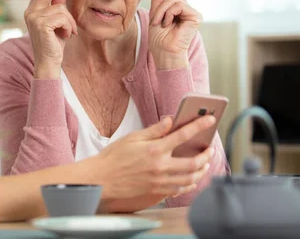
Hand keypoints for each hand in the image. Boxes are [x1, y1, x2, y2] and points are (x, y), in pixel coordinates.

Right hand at [24, 0, 76, 78]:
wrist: (48, 62)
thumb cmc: (54, 43)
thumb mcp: (57, 21)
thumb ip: (57, 4)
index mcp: (32, 9)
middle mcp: (30, 11)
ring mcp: (34, 17)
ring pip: (61, 7)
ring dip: (70, 20)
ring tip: (68, 31)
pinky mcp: (41, 23)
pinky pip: (63, 16)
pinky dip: (69, 26)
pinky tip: (66, 35)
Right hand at [89, 115, 215, 199]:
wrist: (102, 179)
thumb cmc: (114, 157)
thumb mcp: (132, 138)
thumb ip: (154, 130)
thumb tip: (170, 120)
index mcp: (155, 149)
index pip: (183, 135)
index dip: (199, 125)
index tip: (210, 120)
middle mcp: (160, 166)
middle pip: (194, 162)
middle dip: (206, 155)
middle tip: (209, 149)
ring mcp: (160, 181)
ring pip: (190, 178)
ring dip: (201, 170)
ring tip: (204, 163)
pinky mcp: (157, 192)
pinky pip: (180, 189)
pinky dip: (189, 184)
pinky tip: (191, 179)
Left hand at [148, 0, 201, 69]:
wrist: (165, 53)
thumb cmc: (159, 38)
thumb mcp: (154, 15)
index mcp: (174, 8)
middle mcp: (184, 8)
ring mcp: (191, 11)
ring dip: (161, 10)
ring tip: (158, 22)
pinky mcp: (195, 16)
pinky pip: (177, 5)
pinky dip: (168, 14)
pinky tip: (167, 24)